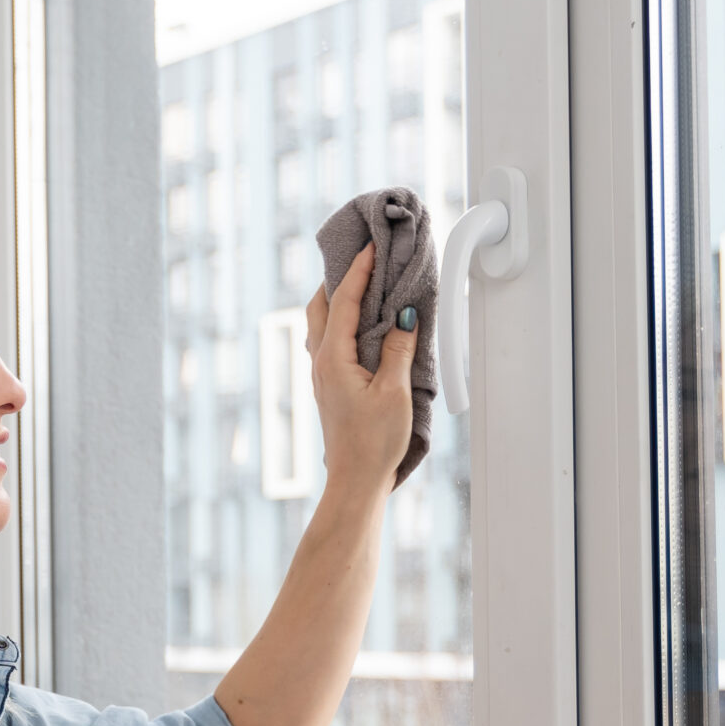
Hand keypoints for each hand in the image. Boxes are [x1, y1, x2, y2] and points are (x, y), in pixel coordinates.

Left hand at [303, 245, 417, 488]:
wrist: (355, 481)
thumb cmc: (373, 443)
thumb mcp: (395, 392)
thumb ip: (399, 349)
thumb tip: (404, 315)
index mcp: (333, 358)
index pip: (344, 300)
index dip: (359, 269)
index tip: (372, 244)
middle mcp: (320, 362)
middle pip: (320, 305)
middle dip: (338, 277)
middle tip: (361, 257)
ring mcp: (321, 375)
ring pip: (322, 323)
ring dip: (339, 299)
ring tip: (363, 282)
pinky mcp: (330, 386)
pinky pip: (330, 340)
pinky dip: (342, 320)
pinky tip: (361, 323)